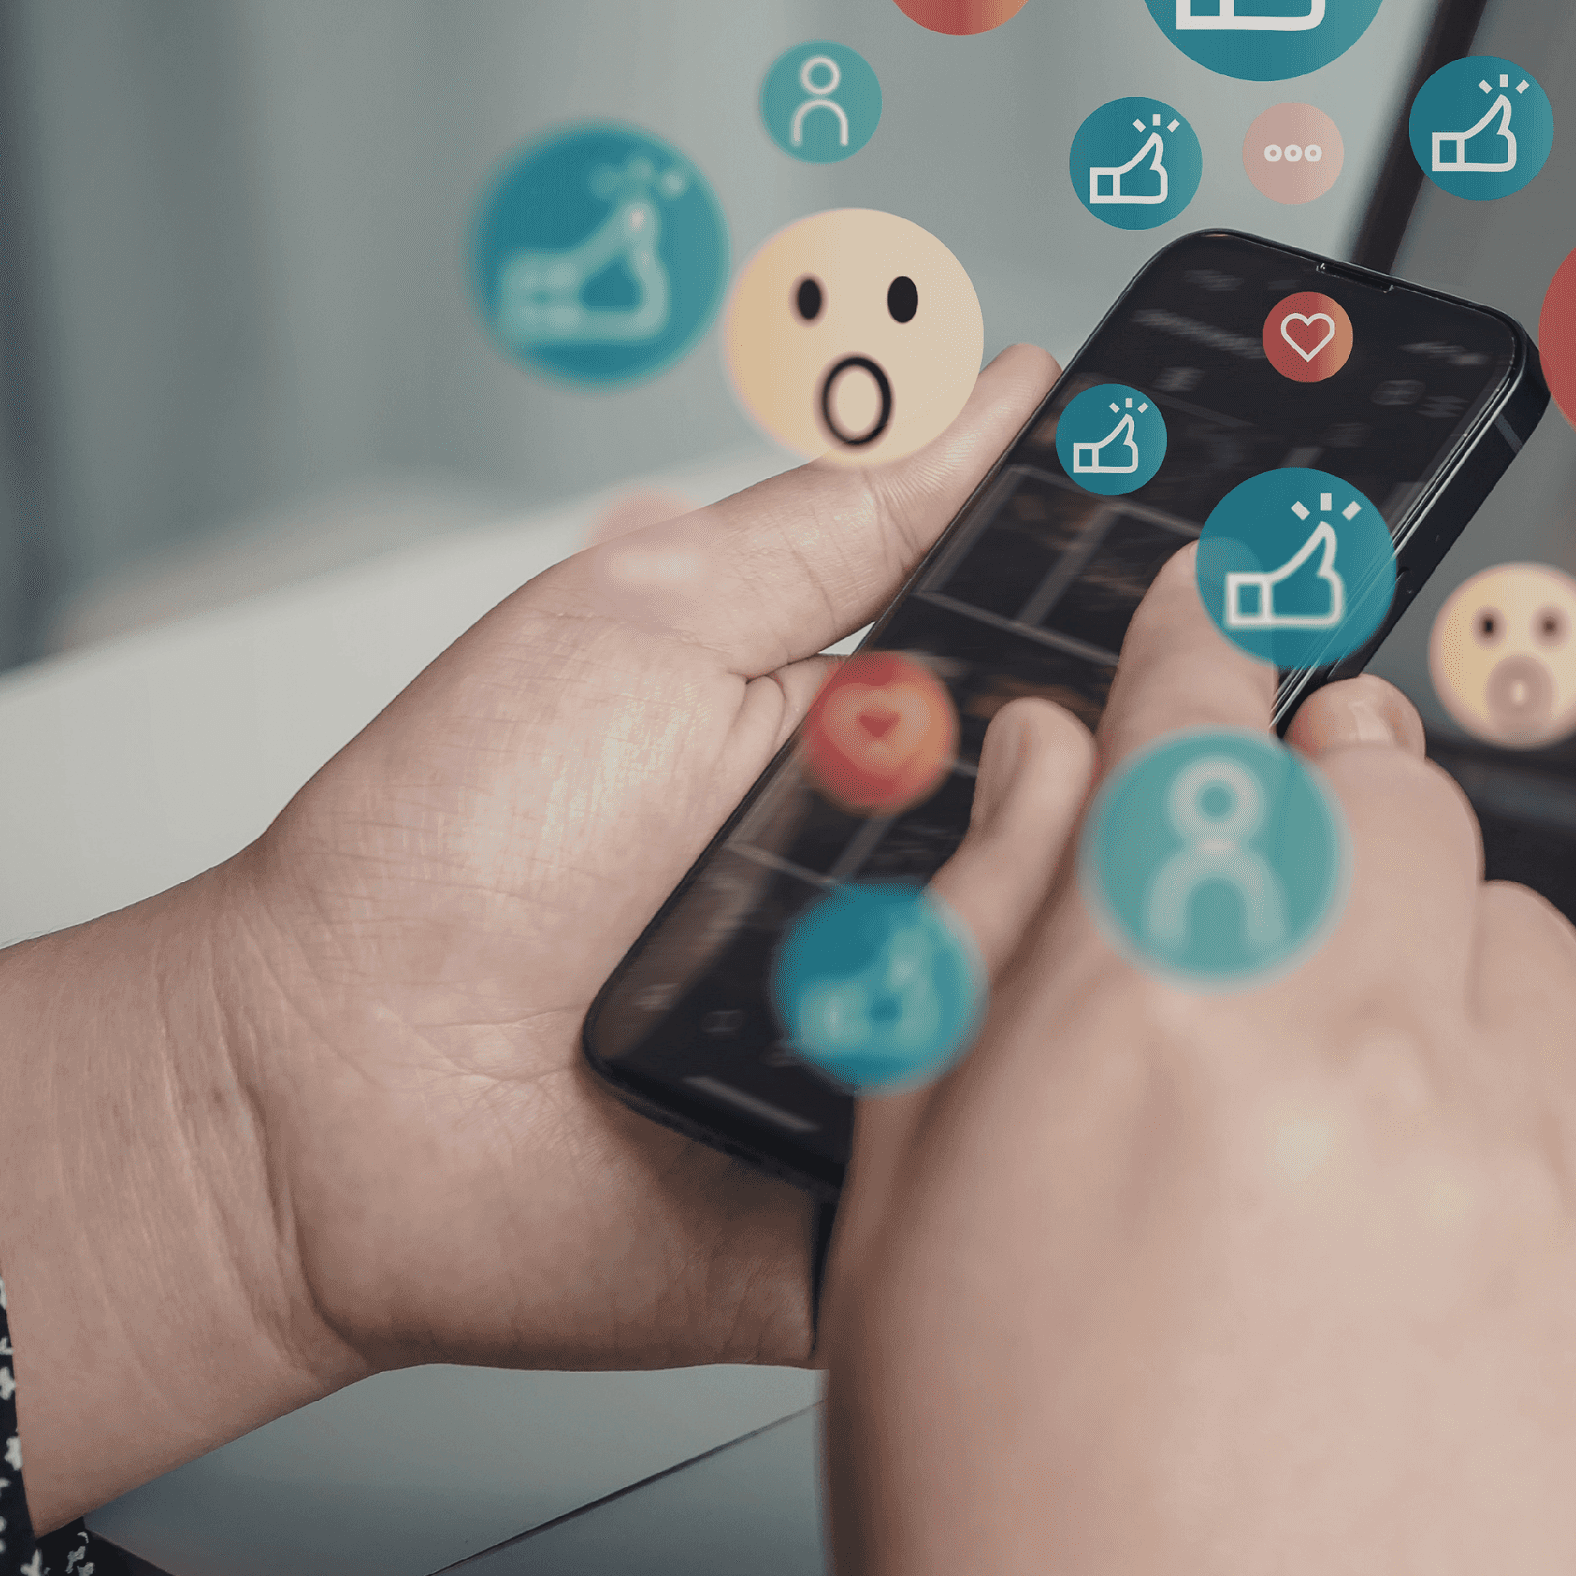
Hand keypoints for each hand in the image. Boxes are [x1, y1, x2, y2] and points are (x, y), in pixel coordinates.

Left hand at [0, 345, 1063, 1526]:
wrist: (328, 1092)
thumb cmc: (452, 846)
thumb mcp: (659, 620)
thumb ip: (852, 516)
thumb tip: (1009, 384)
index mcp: (906, 755)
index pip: (1104, 691)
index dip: (1177, 644)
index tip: (1247, 577)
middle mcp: (940, 897)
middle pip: (1140, 836)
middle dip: (1119, 786)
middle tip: (977, 780)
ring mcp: (934, 1049)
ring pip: (1099, 988)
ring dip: (1040, 937)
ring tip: (905, 918)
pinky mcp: (909, 1191)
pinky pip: (1022, 1152)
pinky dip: (1003, 1102)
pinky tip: (945, 1047)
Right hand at [774, 565, 1575, 1575]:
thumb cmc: (1003, 1535)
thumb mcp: (904, 1210)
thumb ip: (974, 949)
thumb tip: (1052, 769)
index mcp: (1147, 1004)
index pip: (1199, 719)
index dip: (1205, 631)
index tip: (1226, 587)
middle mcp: (1357, 1045)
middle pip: (1388, 791)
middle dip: (1332, 774)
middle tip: (1288, 813)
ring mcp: (1515, 1164)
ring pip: (1516, 928)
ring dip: (1436, 927)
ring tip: (1353, 1019)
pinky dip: (1508, 1100)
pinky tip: (1418, 1197)